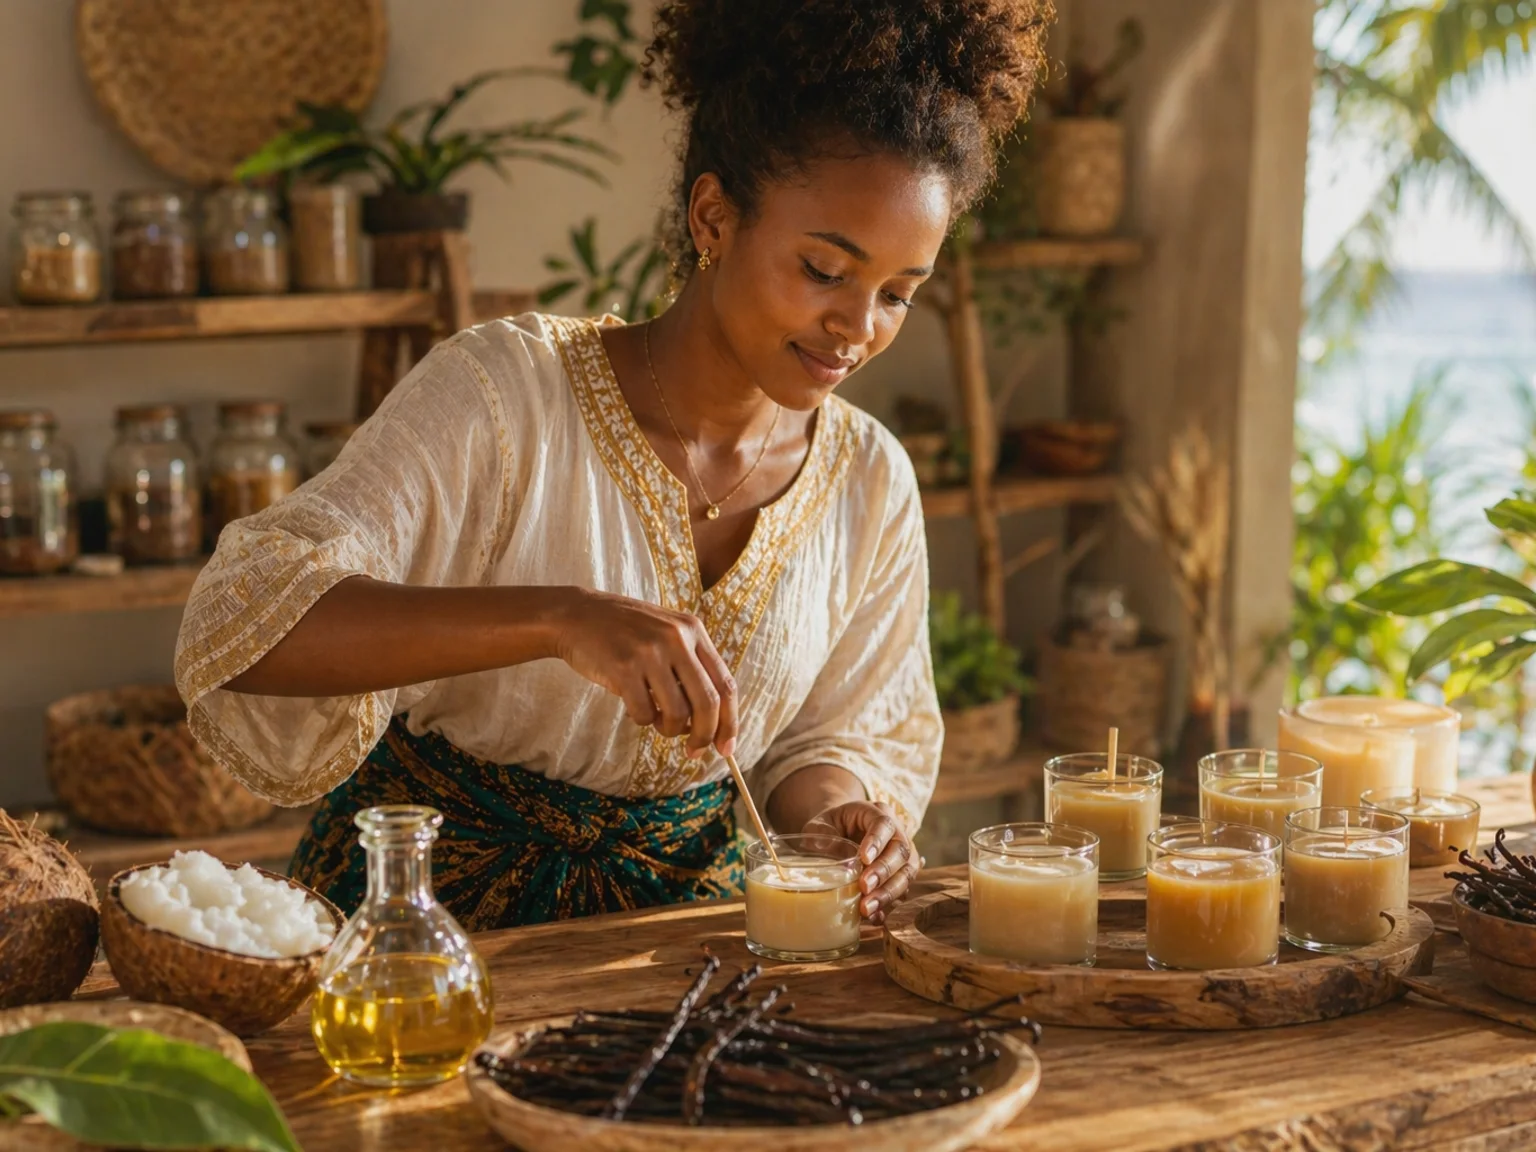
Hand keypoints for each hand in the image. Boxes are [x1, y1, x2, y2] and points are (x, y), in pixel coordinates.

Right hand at [552, 588, 737, 758]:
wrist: (576, 615)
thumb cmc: (625, 633)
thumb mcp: (667, 634)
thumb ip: (691, 666)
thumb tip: (714, 723)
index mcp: (693, 630)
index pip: (726, 684)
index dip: (729, 722)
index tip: (726, 749)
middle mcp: (677, 639)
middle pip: (708, 703)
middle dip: (705, 736)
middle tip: (695, 752)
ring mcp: (650, 652)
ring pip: (677, 714)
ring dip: (669, 729)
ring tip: (656, 719)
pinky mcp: (623, 668)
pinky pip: (645, 713)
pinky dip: (642, 719)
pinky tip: (633, 706)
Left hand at [805, 801, 920, 925]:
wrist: (841, 833)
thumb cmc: (829, 827)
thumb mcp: (819, 824)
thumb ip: (820, 835)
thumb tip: (831, 857)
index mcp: (876, 811)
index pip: (883, 823)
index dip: (877, 841)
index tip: (863, 858)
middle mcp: (896, 831)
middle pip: (901, 849)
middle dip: (884, 871)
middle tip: (865, 887)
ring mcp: (903, 854)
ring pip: (908, 872)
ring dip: (889, 892)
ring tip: (867, 908)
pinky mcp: (901, 874)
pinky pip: (903, 891)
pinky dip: (889, 905)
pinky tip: (874, 916)